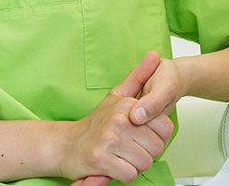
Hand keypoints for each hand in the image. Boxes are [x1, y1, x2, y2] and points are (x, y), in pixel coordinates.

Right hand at [61, 52, 174, 183]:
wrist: (63, 146)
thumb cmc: (94, 124)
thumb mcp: (117, 97)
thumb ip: (138, 77)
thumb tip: (154, 55)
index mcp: (126, 106)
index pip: (165, 128)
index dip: (157, 137)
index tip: (142, 137)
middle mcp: (119, 121)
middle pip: (156, 148)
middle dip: (146, 153)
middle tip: (130, 150)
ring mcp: (109, 140)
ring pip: (144, 163)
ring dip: (135, 166)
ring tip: (121, 158)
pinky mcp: (101, 160)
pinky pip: (130, 175)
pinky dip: (124, 175)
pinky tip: (114, 166)